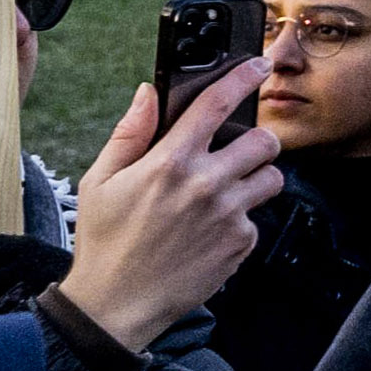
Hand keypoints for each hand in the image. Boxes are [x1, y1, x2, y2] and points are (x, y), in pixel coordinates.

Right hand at [52, 64, 291, 349]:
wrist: (116, 305)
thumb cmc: (104, 242)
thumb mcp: (100, 181)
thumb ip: (129, 132)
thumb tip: (148, 92)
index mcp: (169, 162)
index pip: (216, 103)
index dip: (244, 76)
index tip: (259, 65)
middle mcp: (205, 184)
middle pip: (263, 141)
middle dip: (256, 140)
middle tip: (238, 151)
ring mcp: (227, 215)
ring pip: (271, 178)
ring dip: (255, 178)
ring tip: (226, 191)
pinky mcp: (239, 244)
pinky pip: (256, 218)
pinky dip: (240, 220)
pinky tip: (211, 230)